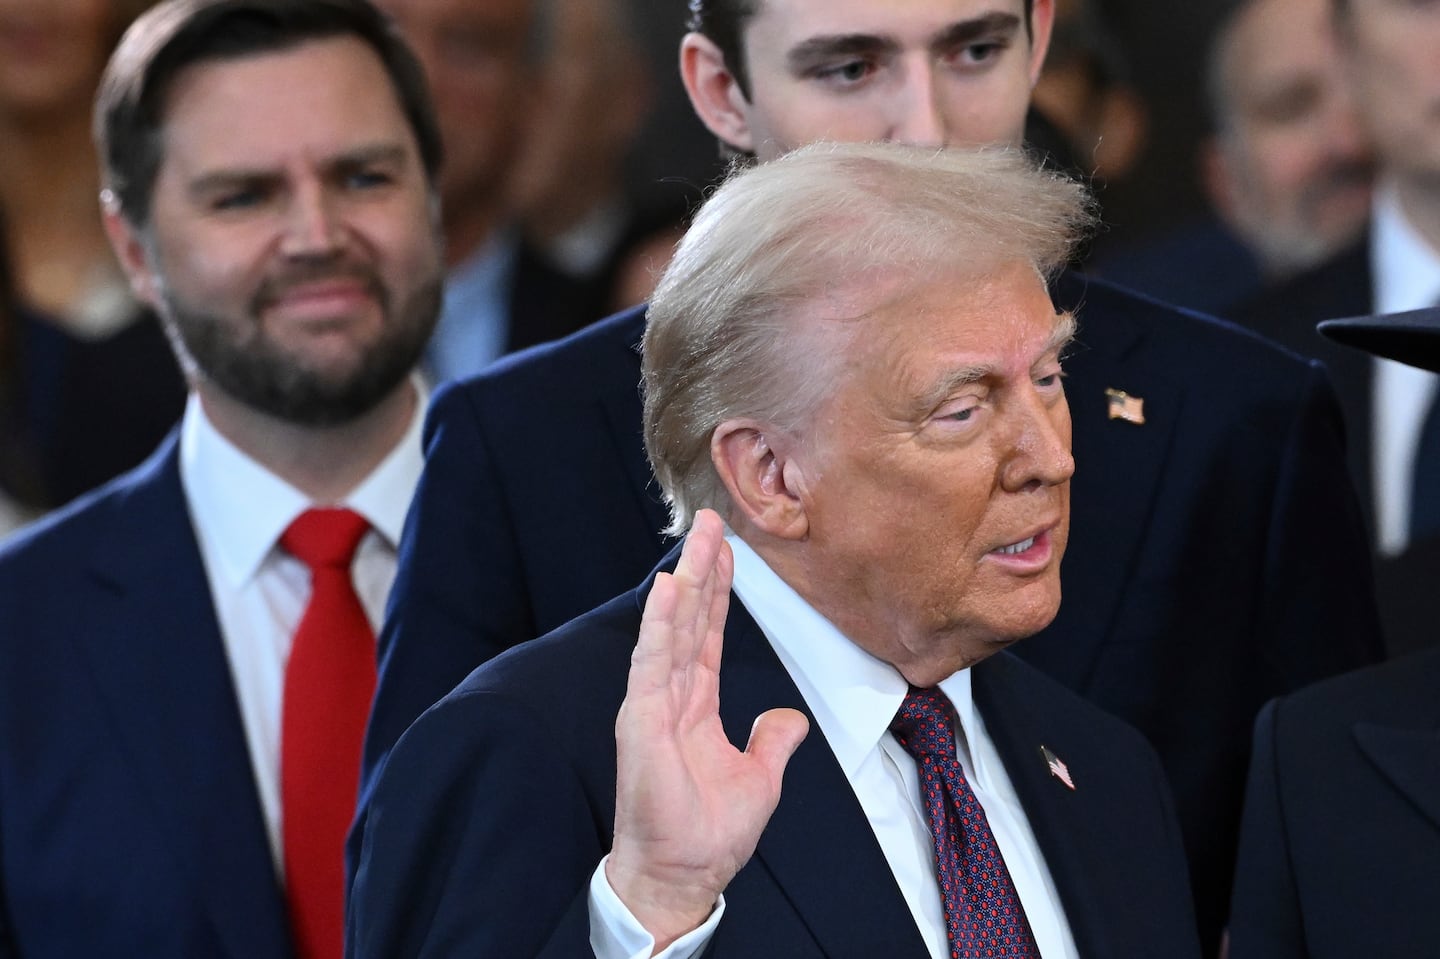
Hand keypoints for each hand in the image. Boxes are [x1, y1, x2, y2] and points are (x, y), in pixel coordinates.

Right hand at [606, 509, 808, 949]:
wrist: (683, 874)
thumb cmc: (707, 834)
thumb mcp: (759, 779)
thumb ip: (772, 740)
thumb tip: (788, 719)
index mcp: (695, 705)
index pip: (707, 634)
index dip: (719, 592)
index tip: (728, 551)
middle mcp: (670, 695)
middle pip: (689, 619)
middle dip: (702, 569)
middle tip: (711, 521)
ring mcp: (653, 704)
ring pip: (672, 628)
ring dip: (685, 581)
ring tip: (697, 538)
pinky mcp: (642, 720)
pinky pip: (653, 661)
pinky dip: (661, 623)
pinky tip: (671, 587)